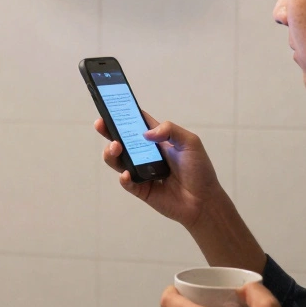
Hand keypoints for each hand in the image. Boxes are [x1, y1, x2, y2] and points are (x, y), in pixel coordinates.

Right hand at [94, 112, 224, 229]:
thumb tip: (146, 133)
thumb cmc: (199, 170)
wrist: (204, 201)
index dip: (124, 113)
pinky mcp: (141, 189)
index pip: (137, 123)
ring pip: (119, 160)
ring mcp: (141, 172)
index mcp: (157, 140)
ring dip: (112, 153)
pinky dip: (124, 178)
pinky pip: (127, 182)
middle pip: (122, 140)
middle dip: (108, 131)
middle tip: (101, 124)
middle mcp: (146, 154)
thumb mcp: (190, 142)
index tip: (111, 105)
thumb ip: (170, 130)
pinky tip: (127, 174)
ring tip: (115, 147)